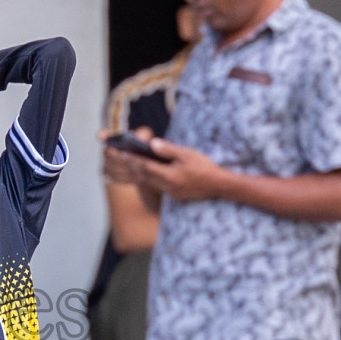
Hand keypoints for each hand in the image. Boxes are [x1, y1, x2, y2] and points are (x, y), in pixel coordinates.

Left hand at [101, 127, 229, 202]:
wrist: (219, 186)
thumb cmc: (204, 167)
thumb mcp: (188, 154)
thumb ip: (169, 150)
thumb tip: (152, 143)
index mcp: (169, 176)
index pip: (146, 166)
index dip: (132, 159)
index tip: (121, 153)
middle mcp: (167, 187)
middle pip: (144, 175)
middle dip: (133, 166)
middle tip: (122, 157)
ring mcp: (170, 193)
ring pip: (150, 182)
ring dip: (140, 173)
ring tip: (131, 163)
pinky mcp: (174, 196)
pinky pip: (158, 186)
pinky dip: (150, 179)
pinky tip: (149, 172)